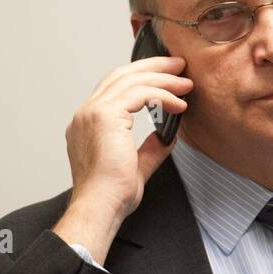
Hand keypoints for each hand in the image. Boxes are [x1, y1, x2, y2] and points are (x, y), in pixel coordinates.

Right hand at [54, 55, 192, 259]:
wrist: (101, 207)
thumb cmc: (112, 196)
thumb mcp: (136, 166)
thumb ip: (150, 148)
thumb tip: (167, 136)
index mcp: (87, 124)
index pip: (115, 88)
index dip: (142, 77)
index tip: (166, 78)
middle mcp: (86, 113)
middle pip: (122, 75)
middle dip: (153, 67)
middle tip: (178, 66)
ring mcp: (93, 112)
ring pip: (132, 80)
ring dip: (163, 79)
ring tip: (185, 84)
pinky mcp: (105, 116)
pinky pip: (140, 93)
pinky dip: (163, 95)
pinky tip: (179, 104)